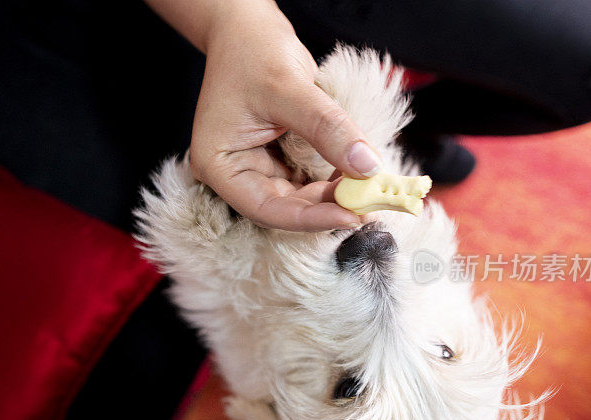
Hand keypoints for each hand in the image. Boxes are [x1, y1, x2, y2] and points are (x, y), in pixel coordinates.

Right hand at [188, 2, 381, 230]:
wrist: (247, 29)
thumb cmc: (252, 52)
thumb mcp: (290, 89)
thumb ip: (328, 129)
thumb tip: (368, 167)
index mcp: (219, 165)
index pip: (264, 208)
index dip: (309, 218)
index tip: (350, 215)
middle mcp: (236, 174)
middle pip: (284, 208)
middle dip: (327, 208)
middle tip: (371, 204)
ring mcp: (257, 168)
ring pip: (299, 198)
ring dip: (334, 197)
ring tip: (370, 191)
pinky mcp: (277, 160)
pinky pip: (307, 180)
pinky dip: (333, 181)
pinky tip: (358, 176)